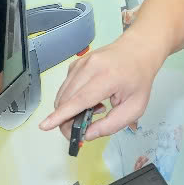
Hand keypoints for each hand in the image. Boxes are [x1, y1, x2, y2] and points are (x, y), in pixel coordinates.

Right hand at [44, 36, 159, 141]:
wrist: (138, 50)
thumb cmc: (138, 79)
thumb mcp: (135, 107)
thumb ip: (112, 124)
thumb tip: (87, 135)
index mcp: (107, 77)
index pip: (80, 99)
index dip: (62, 115)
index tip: (45, 125)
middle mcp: (90, 67)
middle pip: (66, 99)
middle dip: (66, 120)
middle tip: (80, 129)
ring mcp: (80, 63)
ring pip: (62, 94)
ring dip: (70, 109)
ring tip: (95, 109)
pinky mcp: (75, 64)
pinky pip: (66, 87)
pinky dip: (72, 99)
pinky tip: (90, 98)